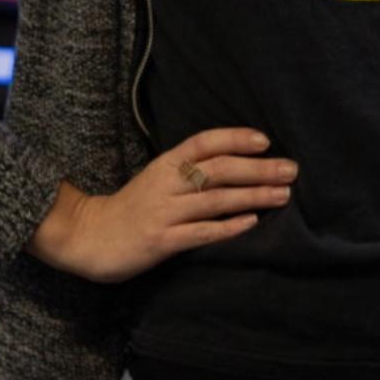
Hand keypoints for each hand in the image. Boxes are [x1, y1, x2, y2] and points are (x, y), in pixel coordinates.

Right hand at [35, 128, 297, 284]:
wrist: (87, 237)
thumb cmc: (132, 206)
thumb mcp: (158, 178)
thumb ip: (188, 169)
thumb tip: (237, 162)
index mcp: (166, 163)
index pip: (204, 141)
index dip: (235, 137)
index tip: (265, 140)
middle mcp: (166, 183)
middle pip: (218, 169)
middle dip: (258, 169)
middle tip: (292, 170)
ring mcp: (163, 212)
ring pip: (214, 199)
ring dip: (253, 195)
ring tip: (283, 195)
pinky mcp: (160, 241)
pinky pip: (200, 233)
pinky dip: (227, 227)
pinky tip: (251, 223)